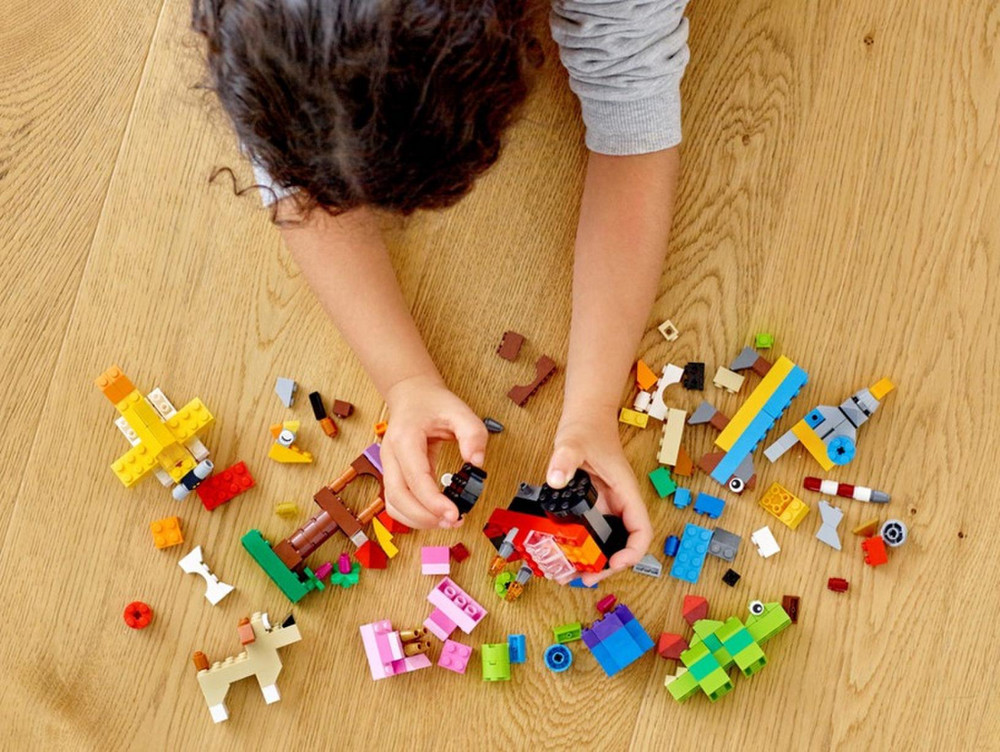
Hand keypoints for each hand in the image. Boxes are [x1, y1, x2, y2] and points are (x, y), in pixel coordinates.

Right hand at [381, 374, 487, 528]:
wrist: (412, 395)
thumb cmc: (432, 403)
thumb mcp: (459, 411)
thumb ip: (473, 433)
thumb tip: (476, 461)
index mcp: (405, 438)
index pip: (415, 478)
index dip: (433, 501)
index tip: (453, 513)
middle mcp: (391, 455)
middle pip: (397, 497)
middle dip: (424, 516)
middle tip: (453, 521)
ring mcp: (389, 466)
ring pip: (393, 504)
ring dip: (417, 519)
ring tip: (446, 521)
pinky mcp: (394, 475)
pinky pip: (396, 502)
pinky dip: (412, 515)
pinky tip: (433, 515)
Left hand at [546, 413, 651, 585]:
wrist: (585, 416)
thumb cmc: (588, 428)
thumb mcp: (573, 443)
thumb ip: (565, 459)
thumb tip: (556, 479)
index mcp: (625, 492)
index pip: (641, 531)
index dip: (632, 552)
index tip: (613, 563)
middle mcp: (618, 503)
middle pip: (623, 544)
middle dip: (607, 566)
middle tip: (584, 578)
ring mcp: (605, 505)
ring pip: (606, 542)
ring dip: (593, 561)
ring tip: (571, 574)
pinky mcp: (591, 505)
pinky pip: (590, 532)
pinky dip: (580, 547)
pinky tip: (563, 554)